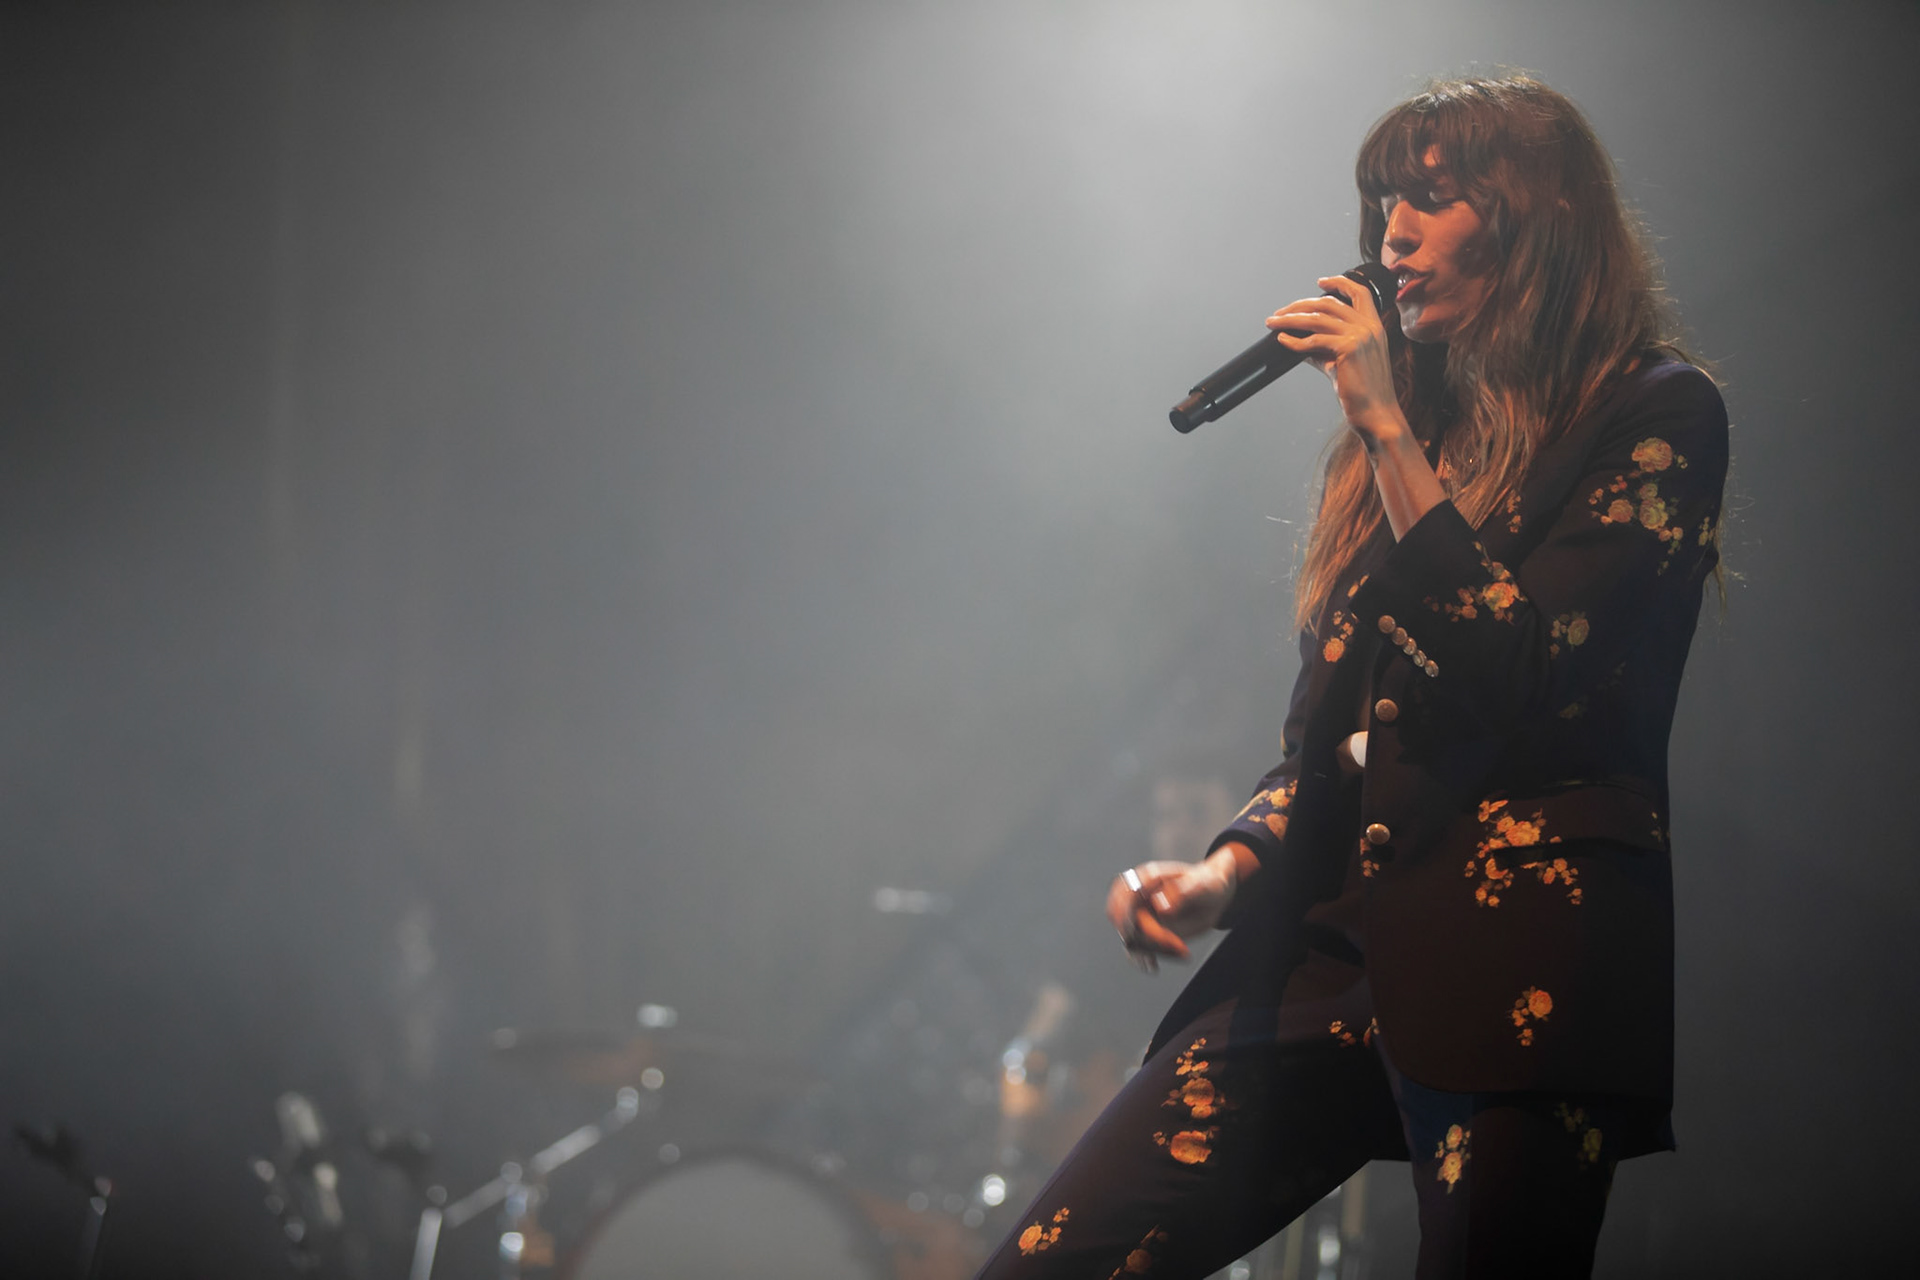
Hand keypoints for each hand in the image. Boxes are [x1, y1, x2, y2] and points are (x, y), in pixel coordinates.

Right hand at [1105, 851, 1238, 969]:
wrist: (1213, 896)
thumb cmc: (1206, 884)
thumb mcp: (1201, 885)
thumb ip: (1182, 893)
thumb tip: (1160, 906)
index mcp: (1148, 877)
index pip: (1126, 894)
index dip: (1126, 912)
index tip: (1141, 930)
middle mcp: (1139, 895)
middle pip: (1126, 920)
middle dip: (1149, 937)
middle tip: (1176, 944)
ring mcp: (1141, 914)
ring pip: (1132, 938)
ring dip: (1154, 949)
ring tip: (1181, 950)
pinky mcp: (1146, 930)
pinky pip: (1136, 947)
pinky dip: (1142, 959)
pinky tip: (1153, 966)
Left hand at [1265, 275, 1407, 448]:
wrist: (1376, 414)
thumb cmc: (1363, 392)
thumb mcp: (1344, 363)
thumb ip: (1325, 348)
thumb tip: (1298, 341)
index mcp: (1374, 326)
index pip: (1359, 293)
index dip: (1339, 283)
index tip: (1320, 282)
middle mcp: (1370, 327)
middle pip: (1329, 303)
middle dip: (1300, 305)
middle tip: (1279, 313)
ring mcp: (1361, 336)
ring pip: (1318, 319)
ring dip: (1290, 319)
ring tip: (1273, 323)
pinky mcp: (1349, 349)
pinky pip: (1314, 340)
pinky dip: (1294, 340)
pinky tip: (1283, 341)